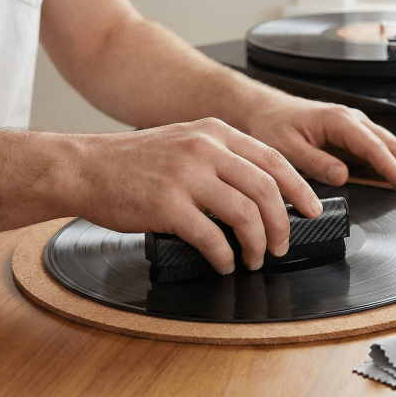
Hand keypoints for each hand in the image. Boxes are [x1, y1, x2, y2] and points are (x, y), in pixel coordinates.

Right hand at [70, 118, 321, 273]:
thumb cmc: (132, 162)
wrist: (84, 168)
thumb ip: (220, 156)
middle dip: (282, 223)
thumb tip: (261, 191)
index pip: (273, 161)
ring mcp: (187, 176)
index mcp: (214, 133)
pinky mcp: (168, 206)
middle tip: (282, 244)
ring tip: (254, 259)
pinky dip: (226, 257)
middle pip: (266, 190)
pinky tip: (225, 264)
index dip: (299, 188)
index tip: (311, 208)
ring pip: (245, 215)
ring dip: (257, 244)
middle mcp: (205, 150)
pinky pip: (213, 238)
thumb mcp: (184, 142)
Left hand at [241, 93, 395, 193]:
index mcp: (339, 121)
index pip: (374, 148)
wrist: (261, 110)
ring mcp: (357, 127)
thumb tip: (343, 176)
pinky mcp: (354, 137)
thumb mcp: (286, 147)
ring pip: (394, 146)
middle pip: (393, 146)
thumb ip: (316, 162)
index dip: (393, 169)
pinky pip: (385, 149)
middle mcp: (353, 121)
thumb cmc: (271, 125)